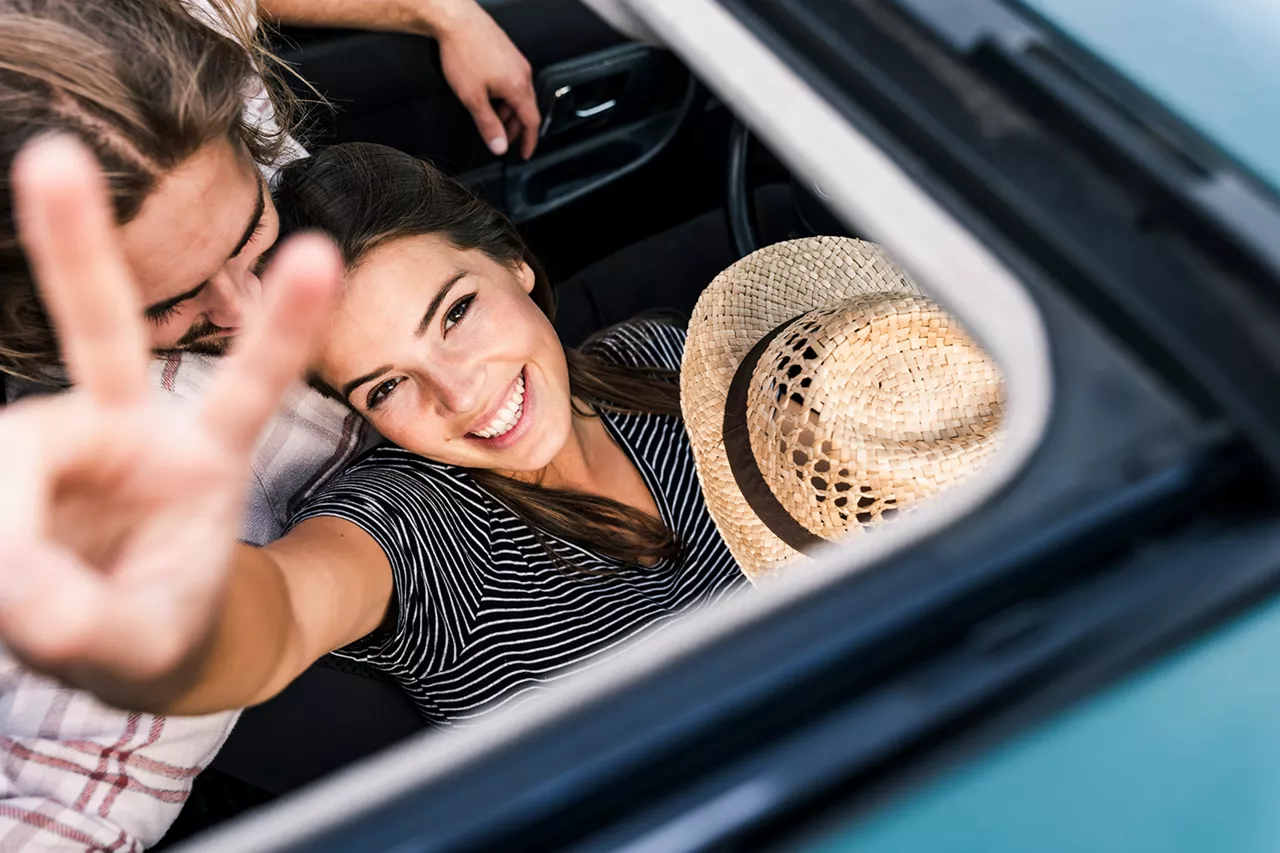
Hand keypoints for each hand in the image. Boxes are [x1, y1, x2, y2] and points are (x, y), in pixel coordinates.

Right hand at [0, 137, 339, 709]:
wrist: (121, 636)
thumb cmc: (155, 623)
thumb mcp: (143, 643)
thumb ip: (92, 624)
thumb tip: (17, 587)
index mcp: (206, 457)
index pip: (248, 386)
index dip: (281, 327)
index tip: (321, 256)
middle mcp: (132, 428)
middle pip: (102, 330)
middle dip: (74, 246)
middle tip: (52, 158)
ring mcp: (62, 435)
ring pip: (13, 458)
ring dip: (10, 537)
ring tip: (31, 605)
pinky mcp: (22, 458)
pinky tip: (11, 569)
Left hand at [435, 2, 540, 159]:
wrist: (455, 18)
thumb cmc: (463, 50)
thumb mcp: (472, 97)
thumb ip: (487, 125)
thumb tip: (498, 145)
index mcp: (518, 86)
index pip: (532, 121)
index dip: (529, 141)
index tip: (524, 153)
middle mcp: (522, 72)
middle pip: (526, 109)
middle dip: (515, 128)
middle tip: (503, 140)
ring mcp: (516, 60)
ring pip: (519, 94)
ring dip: (509, 111)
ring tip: (492, 119)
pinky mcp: (507, 52)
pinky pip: (513, 80)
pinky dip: (505, 95)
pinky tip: (490, 96)